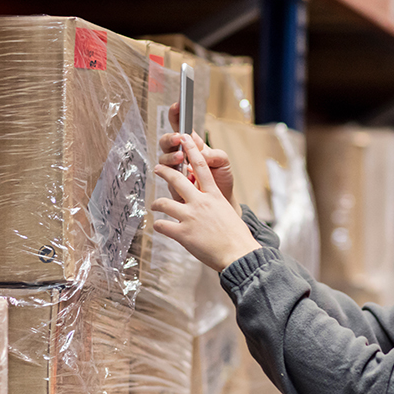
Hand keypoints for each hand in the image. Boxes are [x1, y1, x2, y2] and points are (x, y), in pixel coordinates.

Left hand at [151, 135, 261, 272]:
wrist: (239, 254)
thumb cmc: (237, 238)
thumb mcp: (228, 214)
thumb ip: (215, 206)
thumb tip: (207, 207)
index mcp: (214, 196)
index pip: (202, 167)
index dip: (192, 150)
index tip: (185, 138)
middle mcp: (201, 203)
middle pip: (177, 180)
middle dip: (164, 171)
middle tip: (158, 168)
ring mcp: (190, 218)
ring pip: (164, 203)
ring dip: (157, 203)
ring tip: (154, 205)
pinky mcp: (183, 234)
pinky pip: (163, 226)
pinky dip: (158, 225)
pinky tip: (158, 226)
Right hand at [158, 102, 235, 207]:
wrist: (223, 201)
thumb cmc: (222, 179)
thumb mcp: (223, 162)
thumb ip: (215, 154)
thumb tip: (201, 153)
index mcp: (192, 146)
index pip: (180, 127)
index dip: (176, 115)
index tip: (177, 105)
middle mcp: (180, 156)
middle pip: (166, 142)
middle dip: (170, 138)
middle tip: (178, 138)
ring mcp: (175, 172)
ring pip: (163, 160)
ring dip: (170, 157)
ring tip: (181, 158)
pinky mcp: (174, 187)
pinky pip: (167, 180)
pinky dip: (173, 177)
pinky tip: (183, 178)